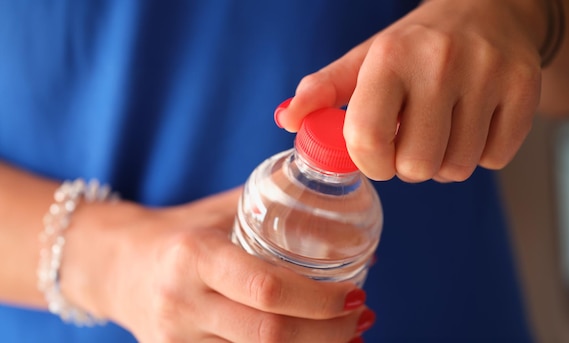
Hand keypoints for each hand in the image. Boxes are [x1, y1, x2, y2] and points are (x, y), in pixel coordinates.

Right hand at [61, 188, 372, 341]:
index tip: (353, 294)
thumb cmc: (177, 232)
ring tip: (349, 334)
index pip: (265, 287)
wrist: (116, 266)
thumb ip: (273, 208)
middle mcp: (183, 302)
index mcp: (194, 256)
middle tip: (361, 316)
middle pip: (269, 335)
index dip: (317, 299)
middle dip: (327, 333)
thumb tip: (340, 223)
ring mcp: (177, 339)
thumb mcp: (218, 211)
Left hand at [277, 0, 545, 182]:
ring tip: (443, 130)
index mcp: (390, 57)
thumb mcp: (365, 60)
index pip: (367, 139)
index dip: (370, 163)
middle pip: (416, 165)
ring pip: (457, 168)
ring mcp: (488, 75)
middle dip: (409, 165)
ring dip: (444, 162)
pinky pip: (495, 159)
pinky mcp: (524, 88)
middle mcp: (440, 62)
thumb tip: (286, 121)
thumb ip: (323, 90)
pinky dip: (481, 154)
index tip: (377, 155)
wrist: (487, 10)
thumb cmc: (415, 46)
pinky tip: (474, 124)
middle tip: (413, 141)